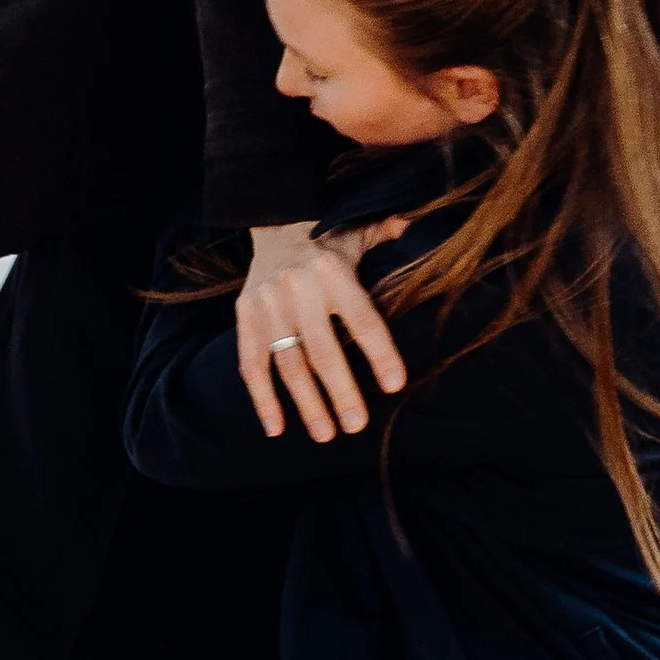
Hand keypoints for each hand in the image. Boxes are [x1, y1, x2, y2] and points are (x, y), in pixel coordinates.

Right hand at [238, 220, 408, 441]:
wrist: (274, 224)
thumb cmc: (330, 242)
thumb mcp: (360, 233)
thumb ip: (387, 235)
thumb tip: (415, 228)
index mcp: (332, 270)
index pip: (361, 318)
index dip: (379, 353)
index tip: (395, 386)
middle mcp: (296, 286)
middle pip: (322, 350)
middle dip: (341, 391)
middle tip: (357, 426)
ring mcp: (267, 303)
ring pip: (287, 363)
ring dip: (306, 403)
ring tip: (325, 435)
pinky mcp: (245, 315)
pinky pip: (251, 364)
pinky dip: (263, 399)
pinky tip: (277, 428)